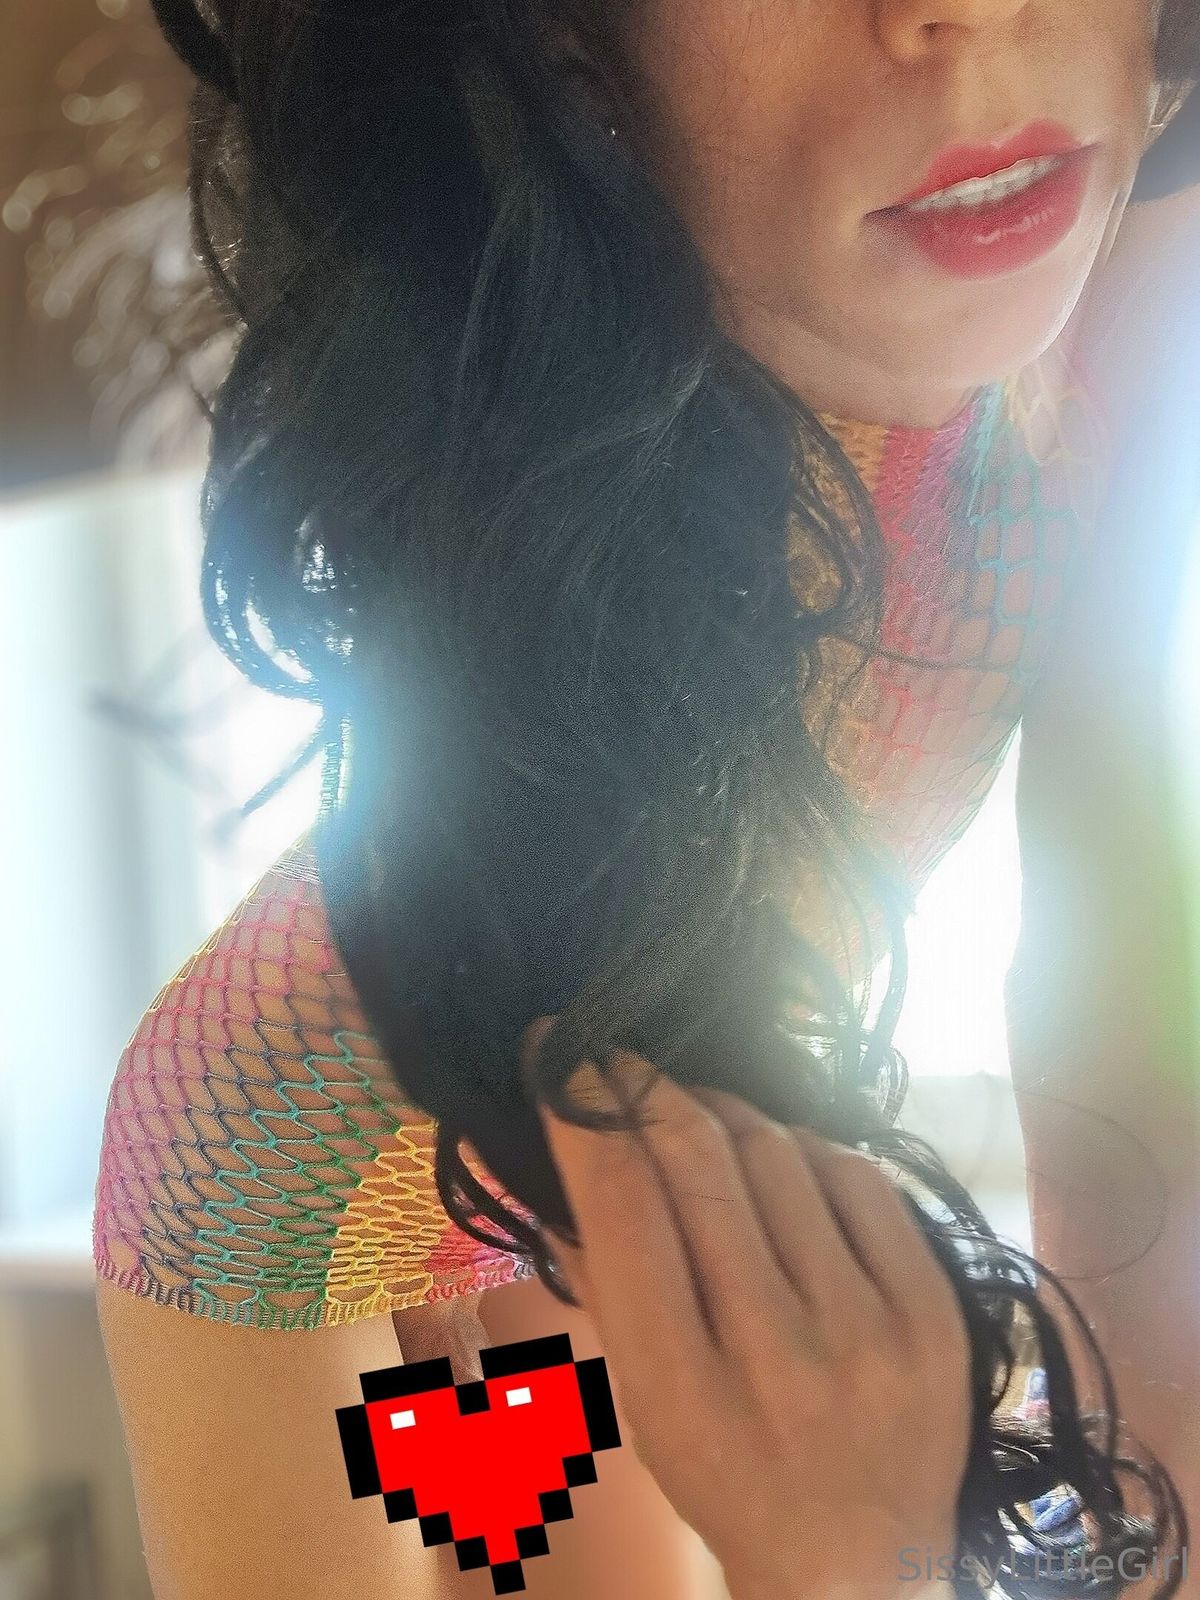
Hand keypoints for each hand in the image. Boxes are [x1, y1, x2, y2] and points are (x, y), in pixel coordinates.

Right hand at [521, 1018, 970, 1599]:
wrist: (860, 1565)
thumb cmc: (727, 1475)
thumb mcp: (642, 1405)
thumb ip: (604, 1283)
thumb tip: (564, 1155)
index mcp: (684, 1393)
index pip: (625, 1210)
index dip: (583, 1116)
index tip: (557, 1058)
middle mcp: (780, 1357)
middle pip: (701, 1166)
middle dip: (643, 1087)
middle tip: (613, 1054)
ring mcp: (869, 1331)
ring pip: (779, 1156)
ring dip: (722, 1111)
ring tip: (695, 1111)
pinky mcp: (934, 1315)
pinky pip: (859, 1178)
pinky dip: (806, 1148)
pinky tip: (781, 1157)